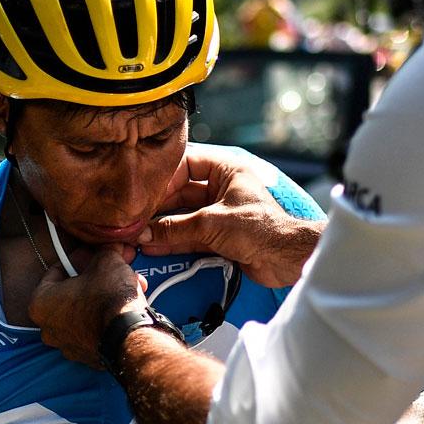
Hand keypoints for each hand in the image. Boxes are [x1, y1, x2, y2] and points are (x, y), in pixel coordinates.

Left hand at [29, 246, 147, 365]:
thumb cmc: (108, 297)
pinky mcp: (88, 357)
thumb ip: (102, 252)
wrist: (130, 333)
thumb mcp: (106, 260)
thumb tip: (109, 249)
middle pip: (71, 294)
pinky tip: (125, 307)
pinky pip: (95, 331)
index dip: (79, 259)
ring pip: (84, 313)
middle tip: (111, 269)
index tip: (93, 256)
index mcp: (40, 303)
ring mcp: (67, 346)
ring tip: (126, 286)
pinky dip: (107, 319)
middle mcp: (48, 328)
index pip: (56, 271)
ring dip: (103, 298)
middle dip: (94, 280)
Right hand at [139, 148, 321, 287]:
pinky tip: (154, 246)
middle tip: (136, 218)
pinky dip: (175, 241)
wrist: (287, 260)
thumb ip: (175, 228)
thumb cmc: (261, 228)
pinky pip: (191, 235)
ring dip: (164, 227)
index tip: (145, 192)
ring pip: (185, 216)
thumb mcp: (211, 223)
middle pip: (182, 193)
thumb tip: (144, 233)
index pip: (187, 164)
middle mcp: (223, 188)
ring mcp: (221, 212)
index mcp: (227, 170)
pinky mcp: (221, 235)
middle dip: (160, 207)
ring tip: (140, 236)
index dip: (165, 177)